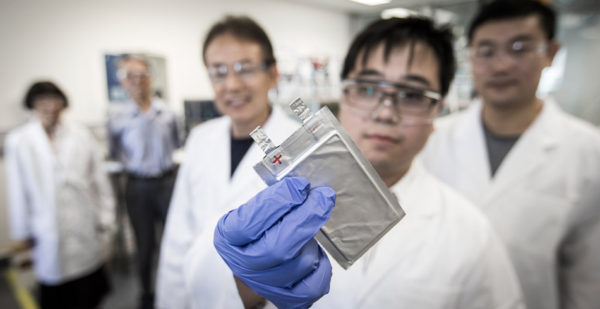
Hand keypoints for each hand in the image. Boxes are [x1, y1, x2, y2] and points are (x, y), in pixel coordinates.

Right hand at [214, 177, 335, 308]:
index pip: (249, 222)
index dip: (278, 203)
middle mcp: (243, 264)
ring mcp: (264, 284)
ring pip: (299, 264)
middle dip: (307, 218)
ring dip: (312, 242)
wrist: (250, 260)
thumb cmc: (256, 227)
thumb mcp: (252, 207)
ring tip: (312, 228)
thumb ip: (274, 197)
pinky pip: (312, 287)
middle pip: (278, 247)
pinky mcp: (286, 298)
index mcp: (229, 236)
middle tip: (324, 197)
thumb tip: (305, 186)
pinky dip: (321, 268)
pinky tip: (317, 252)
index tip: (300, 185)